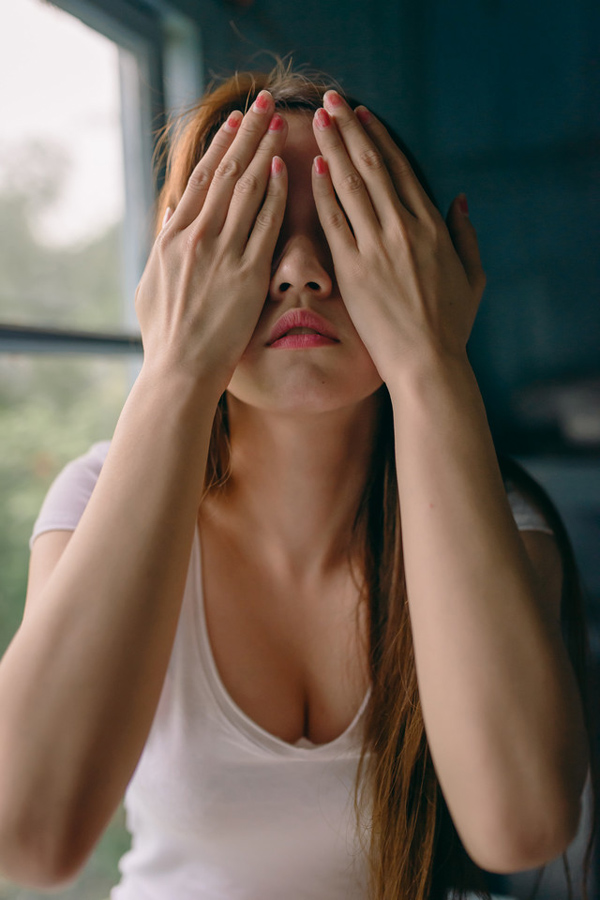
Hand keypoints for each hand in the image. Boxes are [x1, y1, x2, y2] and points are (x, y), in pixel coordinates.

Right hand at [135, 90, 287, 393]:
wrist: (180, 369)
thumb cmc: (166, 334)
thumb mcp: (153, 282)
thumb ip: (164, 243)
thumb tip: (172, 213)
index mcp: (173, 237)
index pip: (200, 179)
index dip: (220, 145)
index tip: (234, 120)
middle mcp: (196, 237)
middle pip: (226, 172)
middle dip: (247, 133)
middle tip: (264, 102)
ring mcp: (222, 253)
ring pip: (247, 189)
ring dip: (265, 151)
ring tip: (279, 122)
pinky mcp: (247, 274)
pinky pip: (264, 224)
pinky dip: (275, 193)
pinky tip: (286, 168)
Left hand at [310, 90, 485, 381]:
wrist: (427, 362)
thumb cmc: (450, 326)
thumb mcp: (472, 276)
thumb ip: (466, 235)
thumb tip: (460, 201)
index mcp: (432, 227)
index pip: (401, 170)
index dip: (379, 139)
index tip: (362, 115)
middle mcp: (404, 229)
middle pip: (372, 166)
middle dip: (349, 129)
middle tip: (331, 100)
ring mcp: (378, 247)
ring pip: (352, 185)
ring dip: (333, 147)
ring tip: (318, 120)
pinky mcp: (354, 269)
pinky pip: (335, 221)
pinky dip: (324, 192)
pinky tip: (312, 167)